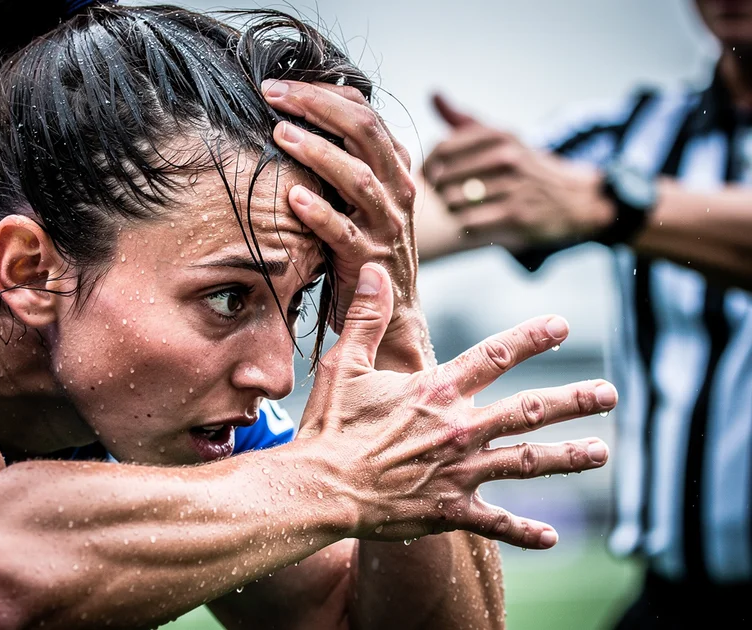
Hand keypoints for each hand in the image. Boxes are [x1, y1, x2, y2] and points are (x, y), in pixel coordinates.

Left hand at [261, 79, 423, 366]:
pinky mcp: (367, 259)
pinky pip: (343, 232)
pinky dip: (319, 212)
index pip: (366, 115)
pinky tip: (292, 197)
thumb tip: (301, 118)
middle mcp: (397, 191)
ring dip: (318, 152)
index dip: (325, 93)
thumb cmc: (366, 246)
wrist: (390, 312)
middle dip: (317, 106)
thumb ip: (346, 162)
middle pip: (365, 133)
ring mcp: (385, 226)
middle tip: (274, 94)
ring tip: (280, 134)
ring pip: (358, 178)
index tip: (283, 85)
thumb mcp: (364, 199)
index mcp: (395, 169)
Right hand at [300, 263, 615, 548]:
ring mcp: (459, 472)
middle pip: (529, 410)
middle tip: (609, 394)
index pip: (495, 355)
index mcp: (436, 391)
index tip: (561, 325)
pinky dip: (524, 531)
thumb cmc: (330, 427)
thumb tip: (375, 270)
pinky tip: (552, 537)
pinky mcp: (449, 509)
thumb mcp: (343, 364)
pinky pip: (495, 523)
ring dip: (567, 456)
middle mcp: (459, 429)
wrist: (320, 489)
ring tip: (601, 451)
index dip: (531, 338)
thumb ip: (366, 317)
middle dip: (573, 400)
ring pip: (526, 461)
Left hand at [423, 93, 612, 250]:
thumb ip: (463, 120)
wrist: (573, 198)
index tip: (431, 175)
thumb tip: (433, 93)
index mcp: (498, 135)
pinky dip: (465, 224)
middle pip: (442, 177)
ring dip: (450, 209)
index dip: (428, 165)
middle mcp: (506, 156)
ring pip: (452, 202)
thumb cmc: (525, 167)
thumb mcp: (501, 137)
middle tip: (446, 195)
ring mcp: (512, 186)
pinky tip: (473, 221)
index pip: (441, 148)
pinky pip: (468, 222)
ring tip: (460, 208)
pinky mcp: (516, 215)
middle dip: (438, 190)